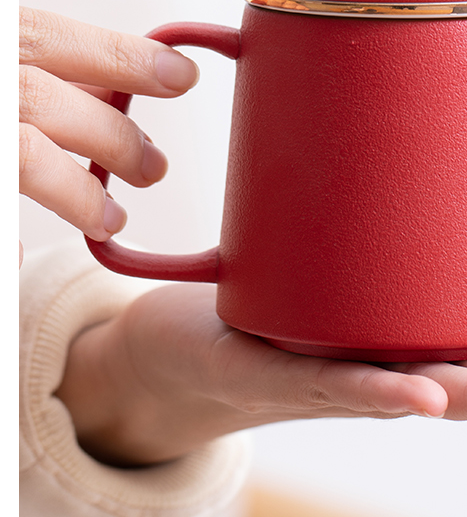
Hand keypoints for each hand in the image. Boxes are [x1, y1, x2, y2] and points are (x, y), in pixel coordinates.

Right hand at [18, 7, 198, 263]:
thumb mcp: (1, 64)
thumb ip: (39, 71)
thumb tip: (116, 93)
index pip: (51, 38)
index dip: (122, 57)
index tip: (181, 75)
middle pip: (43, 100)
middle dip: (113, 139)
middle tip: (153, 169)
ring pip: (23, 157)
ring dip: (79, 193)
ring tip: (112, 218)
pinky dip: (10, 244)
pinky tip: (22, 261)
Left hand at [55, 284, 466, 466]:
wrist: (196, 352)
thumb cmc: (294, 322)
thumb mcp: (367, 288)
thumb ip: (413, 272)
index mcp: (425, 351)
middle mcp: (399, 371)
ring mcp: (350, 378)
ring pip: (431, 392)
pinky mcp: (290, 374)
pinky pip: (342, 384)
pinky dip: (384, 389)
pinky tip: (424, 396)